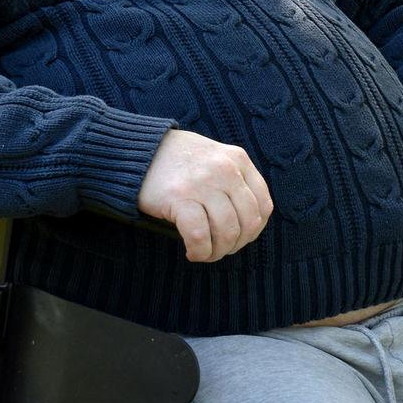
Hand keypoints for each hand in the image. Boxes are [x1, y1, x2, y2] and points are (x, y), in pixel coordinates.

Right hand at [136, 130, 273, 262]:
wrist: (139, 149)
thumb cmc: (180, 161)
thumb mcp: (216, 157)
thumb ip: (236, 180)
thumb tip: (250, 223)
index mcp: (238, 160)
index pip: (264, 205)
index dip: (254, 231)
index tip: (238, 238)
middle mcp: (225, 170)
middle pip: (248, 223)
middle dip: (235, 245)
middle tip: (219, 250)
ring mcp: (203, 183)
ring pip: (227, 232)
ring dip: (217, 252)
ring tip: (204, 252)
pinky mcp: (179, 197)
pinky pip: (199, 236)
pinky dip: (199, 251)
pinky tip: (192, 252)